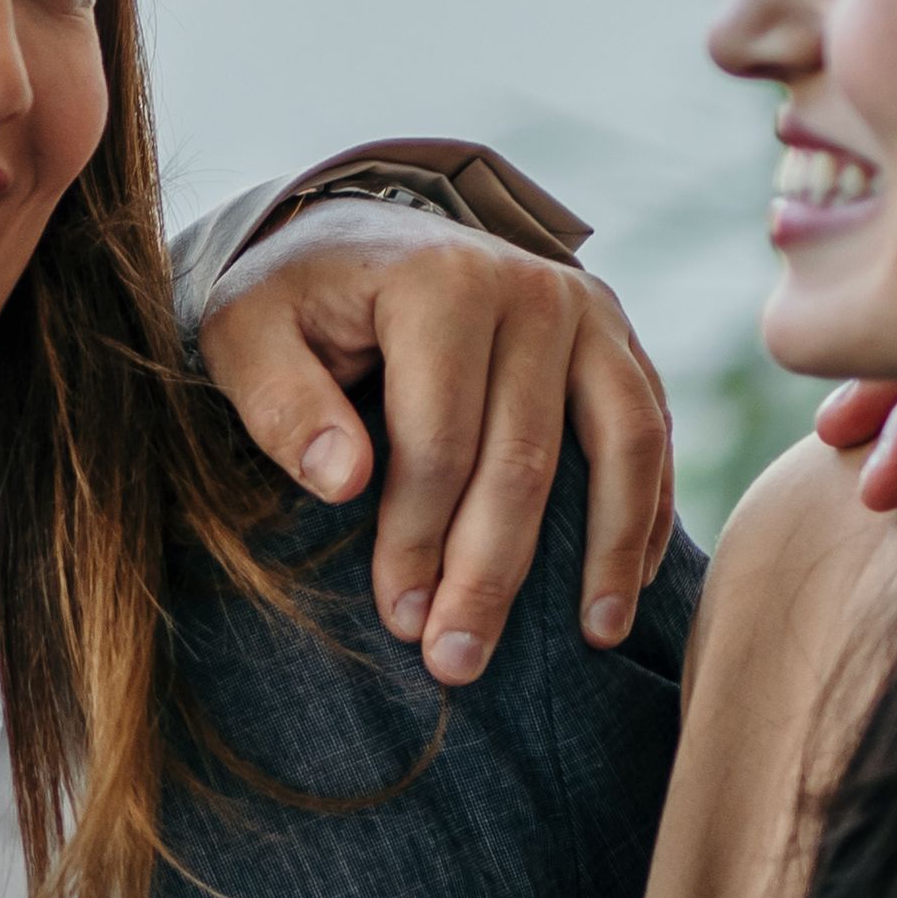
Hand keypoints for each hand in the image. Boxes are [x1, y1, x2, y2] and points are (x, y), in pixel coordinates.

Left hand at [197, 202, 676, 682]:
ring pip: (616, 448)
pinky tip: (625, 586)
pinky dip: (649, 513)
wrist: (359, 234)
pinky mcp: (617, 337)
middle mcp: (529, 286)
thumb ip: (281, 402)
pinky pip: (651, 433)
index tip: (397, 620)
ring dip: (604, 555)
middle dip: (490, 574)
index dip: (415, 539)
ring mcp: (587, 309)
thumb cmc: (295, 302)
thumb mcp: (246, 334)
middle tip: (458, 663)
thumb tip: (343, 483)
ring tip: (591, 641)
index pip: (437, 438)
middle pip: (522, 458)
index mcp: (437, 281)